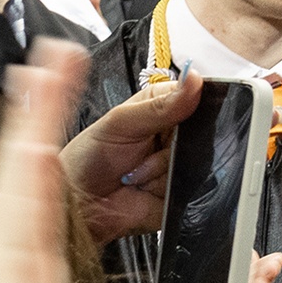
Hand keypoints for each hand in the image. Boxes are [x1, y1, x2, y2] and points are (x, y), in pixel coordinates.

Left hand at [55, 70, 198, 241]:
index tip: (176, 116)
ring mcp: (180, 165)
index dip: (193, 106)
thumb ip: (158, 105)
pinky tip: (144, 187)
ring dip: (162, 168)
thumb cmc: (89, 156)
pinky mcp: (181, 193)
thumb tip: (192, 80)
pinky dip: (166, 188)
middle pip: (202, 133)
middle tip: (143, 148)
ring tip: (135, 171)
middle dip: (173, 144)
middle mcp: (175, 136)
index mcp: (162, 107)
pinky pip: (191, 188)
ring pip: (196, 161)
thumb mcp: (120, 122)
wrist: (79, 202)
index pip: (196, 98)